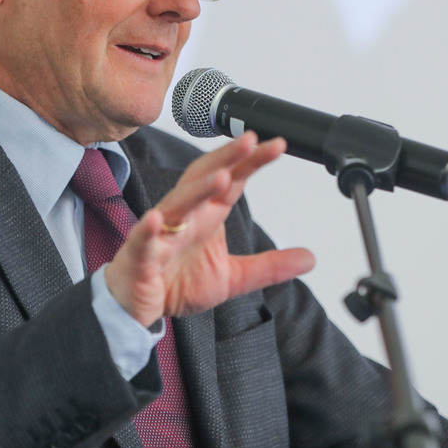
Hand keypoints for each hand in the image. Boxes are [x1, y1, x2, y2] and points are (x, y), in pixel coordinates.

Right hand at [105, 131, 315, 327]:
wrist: (137, 307)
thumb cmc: (176, 282)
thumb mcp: (233, 277)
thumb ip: (269, 266)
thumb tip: (309, 258)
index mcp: (206, 216)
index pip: (232, 180)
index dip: (253, 161)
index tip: (279, 145)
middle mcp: (185, 216)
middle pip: (204, 177)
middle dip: (226, 157)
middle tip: (252, 140)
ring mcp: (160, 232)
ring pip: (178, 202)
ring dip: (199, 188)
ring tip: (223, 176)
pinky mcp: (140, 255)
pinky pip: (143, 238)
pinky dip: (150, 228)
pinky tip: (159, 219)